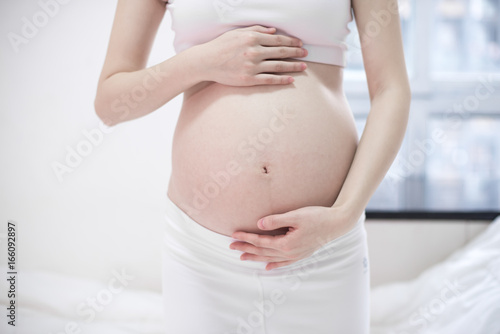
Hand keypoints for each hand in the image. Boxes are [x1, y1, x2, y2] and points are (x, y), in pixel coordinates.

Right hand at [197, 25, 307, 85]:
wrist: (206, 62)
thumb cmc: (221, 46)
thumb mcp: (238, 33)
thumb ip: (256, 30)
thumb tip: (274, 31)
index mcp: (252, 38)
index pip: (277, 39)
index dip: (291, 41)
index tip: (300, 44)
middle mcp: (254, 51)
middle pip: (281, 52)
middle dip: (296, 52)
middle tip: (306, 54)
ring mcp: (252, 66)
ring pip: (278, 66)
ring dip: (293, 66)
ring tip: (303, 67)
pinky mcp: (249, 79)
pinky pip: (269, 79)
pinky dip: (281, 79)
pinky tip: (290, 80)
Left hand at [229, 205, 356, 269]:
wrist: (337, 223)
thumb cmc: (317, 217)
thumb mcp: (296, 216)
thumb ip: (276, 220)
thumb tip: (259, 224)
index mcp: (286, 243)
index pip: (261, 241)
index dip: (246, 238)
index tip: (234, 234)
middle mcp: (290, 253)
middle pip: (263, 251)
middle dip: (246, 248)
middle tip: (231, 245)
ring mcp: (296, 255)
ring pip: (271, 258)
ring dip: (256, 257)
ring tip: (242, 257)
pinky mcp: (301, 254)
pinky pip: (284, 262)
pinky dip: (274, 265)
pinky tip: (267, 267)